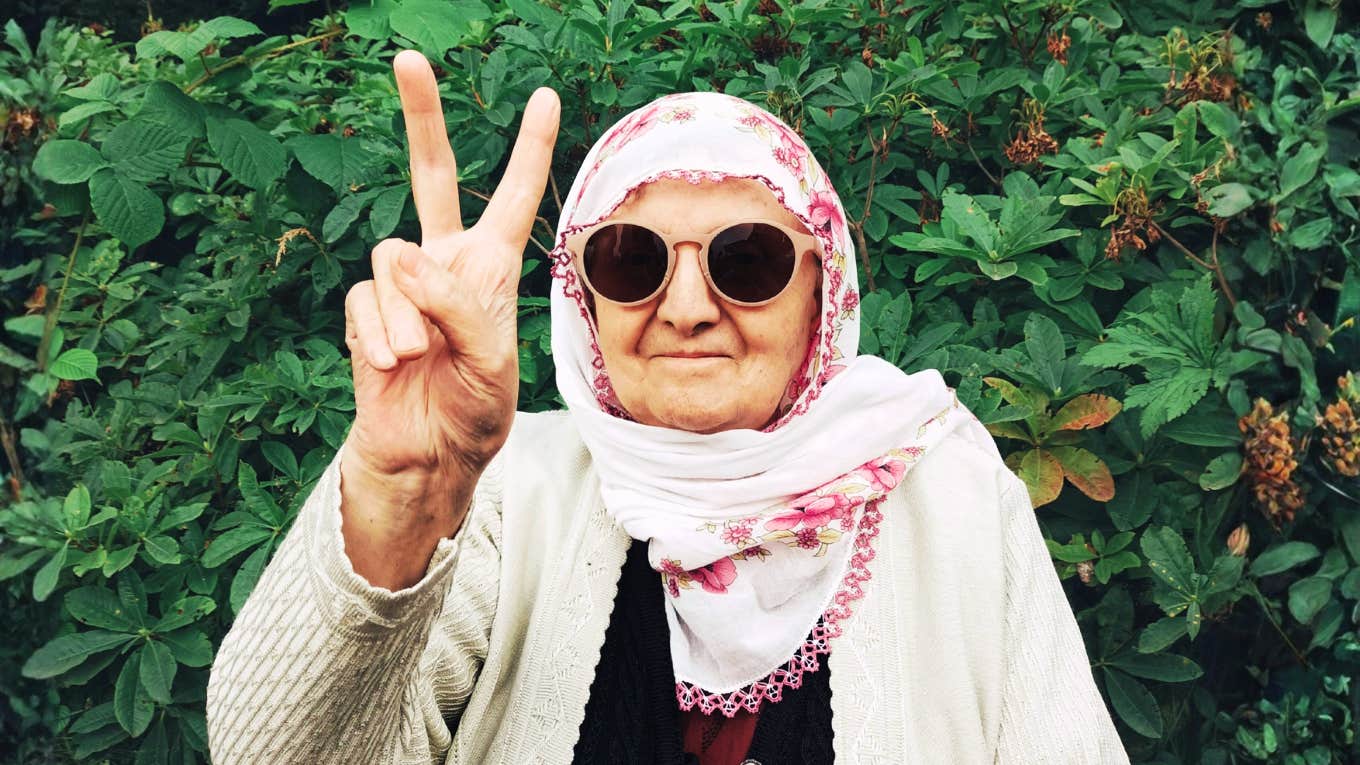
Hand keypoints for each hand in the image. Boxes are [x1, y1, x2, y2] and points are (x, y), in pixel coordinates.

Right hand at [342, 50, 559, 489]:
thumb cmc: (476, 410)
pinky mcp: (366, 311)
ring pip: (393, 260)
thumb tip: (398, 255)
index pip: (514, 197)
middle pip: (431, 175)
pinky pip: (365, 300)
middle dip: (421, 117)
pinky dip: (379, 336)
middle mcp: (446, 263)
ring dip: (409, 314)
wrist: (428, 456)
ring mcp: (401, 285)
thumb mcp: (490, 358)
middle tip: (408, 59)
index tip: (545, 96)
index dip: (530, 149)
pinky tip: (392, 366)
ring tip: (421, 358)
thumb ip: (455, 304)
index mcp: (493, 268)